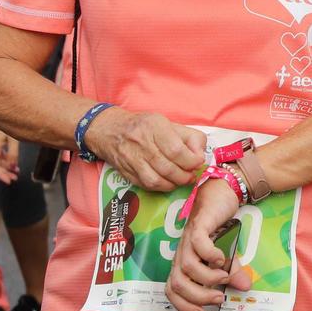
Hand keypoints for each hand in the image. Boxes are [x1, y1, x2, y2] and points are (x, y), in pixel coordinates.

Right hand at [0, 126, 20, 184]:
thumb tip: (12, 167)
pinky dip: (7, 160)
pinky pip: (1, 155)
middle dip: (5, 173)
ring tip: (16, 172)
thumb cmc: (10, 121)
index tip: (9, 182)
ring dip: (7, 167)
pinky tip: (14, 164)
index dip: (1, 175)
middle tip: (15, 178)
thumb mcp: (13, 138)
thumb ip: (12, 153)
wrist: (4, 108)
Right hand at [84, 109, 205, 191]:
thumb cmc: (144, 126)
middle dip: (184, 175)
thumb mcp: (168, 123)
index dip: (191, 161)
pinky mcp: (125, 171)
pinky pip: (146, 185)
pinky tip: (168, 182)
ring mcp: (131, 159)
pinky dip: (161, 187)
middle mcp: (141, 142)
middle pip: (168, 167)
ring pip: (156, 180)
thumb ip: (189, 137)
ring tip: (181, 180)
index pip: (176, 150)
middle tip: (191, 175)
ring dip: (174, 184)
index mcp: (154, 126)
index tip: (197, 162)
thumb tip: (201, 154)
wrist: (109, 130)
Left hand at [164, 180, 253, 310]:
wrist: (220, 195)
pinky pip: (198, 244)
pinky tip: (221, 258)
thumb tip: (245, 286)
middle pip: (178, 283)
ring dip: (208, 277)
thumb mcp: (228, 255)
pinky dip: (210, 255)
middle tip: (218, 296)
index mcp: (184, 263)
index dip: (182, 306)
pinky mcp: (198, 225)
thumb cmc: (219, 226)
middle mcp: (182, 253)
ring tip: (224, 277)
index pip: (172, 290)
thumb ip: (232, 272)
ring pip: (187, 266)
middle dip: (198, 296)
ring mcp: (188, 239)